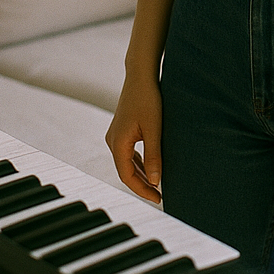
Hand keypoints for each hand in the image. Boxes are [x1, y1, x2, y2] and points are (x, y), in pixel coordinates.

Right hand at [105, 74, 163, 203]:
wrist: (141, 75)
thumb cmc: (147, 99)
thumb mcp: (154, 129)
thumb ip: (154, 155)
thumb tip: (156, 182)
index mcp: (118, 143)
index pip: (127, 177)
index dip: (142, 190)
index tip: (159, 199)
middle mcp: (113, 141)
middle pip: (126, 171)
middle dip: (142, 185)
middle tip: (160, 196)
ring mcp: (116, 135)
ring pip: (127, 163)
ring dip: (141, 174)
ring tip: (157, 186)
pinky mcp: (122, 129)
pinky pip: (129, 153)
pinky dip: (139, 163)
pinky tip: (151, 167)